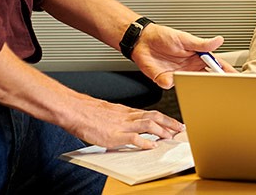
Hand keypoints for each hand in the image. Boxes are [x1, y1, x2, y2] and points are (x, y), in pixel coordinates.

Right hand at [68, 98, 185, 148]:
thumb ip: (119, 118)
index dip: (164, 118)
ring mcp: (122, 125)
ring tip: (171, 137)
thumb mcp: (108, 112)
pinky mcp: (116, 134)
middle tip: (180, 129)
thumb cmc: (87, 112)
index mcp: (126, 111)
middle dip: (169, 123)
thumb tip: (124, 125)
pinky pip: (134, 138)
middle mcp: (127, 116)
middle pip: (154, 116)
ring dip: (162, 131)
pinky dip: (145, 142)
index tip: (173, 123)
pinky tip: (152, 146)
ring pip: (149, 124)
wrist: (75, 110)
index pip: (150, 113)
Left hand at [132, 23, 234, 88]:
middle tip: (219, 87)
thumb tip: (219, 40)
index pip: (216, 66)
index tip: (235, 78)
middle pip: (206, 79)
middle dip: (214, 85)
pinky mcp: (164, 79)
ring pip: (190, 86)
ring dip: (191, 86)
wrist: (143, 40)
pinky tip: (170, 77)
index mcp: (197, 57)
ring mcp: (178, 75)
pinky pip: (170, 85)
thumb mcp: (185, 38)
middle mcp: (189, 68)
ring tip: (192, 81)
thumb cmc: (163, 36)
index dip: (226, 72)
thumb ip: (202, 44)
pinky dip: (170, 83)